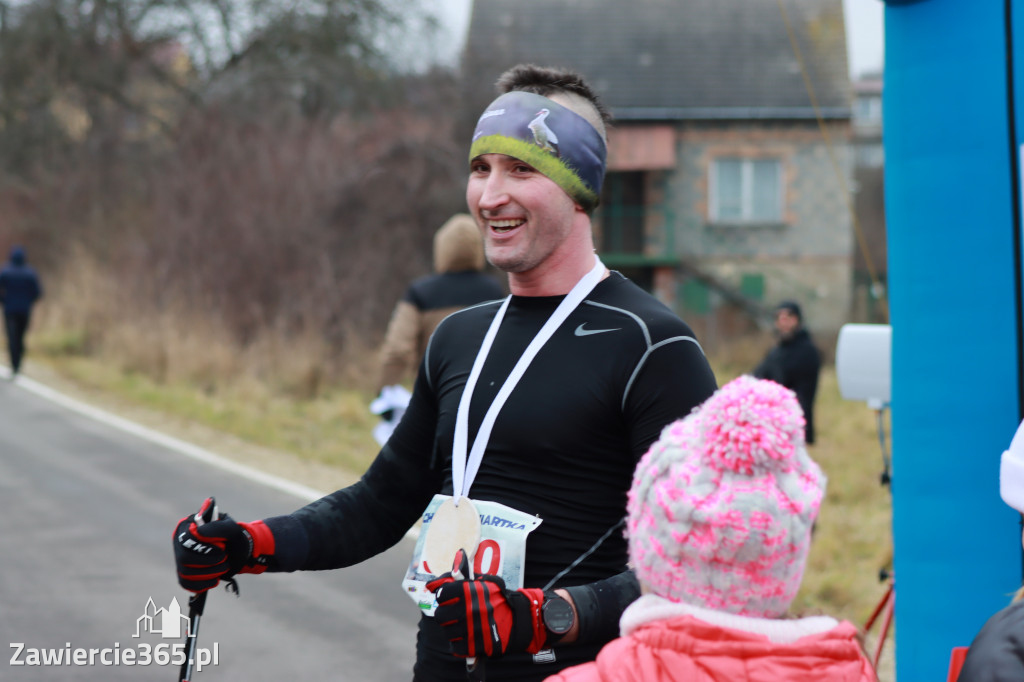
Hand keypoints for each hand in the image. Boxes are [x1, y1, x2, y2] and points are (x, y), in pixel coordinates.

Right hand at [172, 497, 275, 592]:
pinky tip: (215, 578)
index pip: (187, 538)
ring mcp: (180, 559)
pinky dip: (203, 584)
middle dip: (209, 562)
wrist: (237, 553)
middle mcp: (180, 542)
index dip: (205, 546)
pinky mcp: (184, 574)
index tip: (222, 546)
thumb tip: (199, 533)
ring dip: (210, 573)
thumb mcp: (232, 529)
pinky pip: (186, 584)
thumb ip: (218, 528)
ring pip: (185, 573)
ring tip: (224, 567)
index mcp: (189, 526)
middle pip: (184, 558)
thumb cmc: (232, 538)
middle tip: (224, 558)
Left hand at [427, 563, 545, 657]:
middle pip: (440, 615)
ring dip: (452, 629)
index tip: (446, 597)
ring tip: (463, 625)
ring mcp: (471, 630)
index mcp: (469, 592)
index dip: (443, 595)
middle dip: (445, 614)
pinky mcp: (475, 646)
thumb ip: (464, 580)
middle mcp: (468, 610)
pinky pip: (456, 647)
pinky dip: (459, 643)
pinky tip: (467, 636)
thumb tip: (440, 580)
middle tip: (454, 613)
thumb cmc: (501, 600)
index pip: (442, 594)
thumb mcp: (487, 583)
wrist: (520, 619)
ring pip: (447, 632)